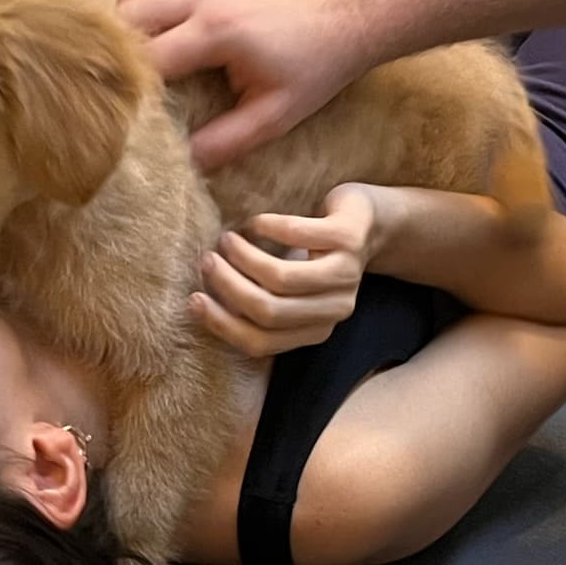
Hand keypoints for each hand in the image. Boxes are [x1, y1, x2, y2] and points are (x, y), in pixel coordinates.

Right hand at [119, 0, 369, 170]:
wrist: (348, 15)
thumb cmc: (317, 65)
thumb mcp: (275, 115)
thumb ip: (226, 141)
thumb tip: (183, 161)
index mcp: (217, 30)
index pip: (146, 59)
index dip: (127, 89)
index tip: (118, 114)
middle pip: (125, 18)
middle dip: (114, 55)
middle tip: (115, 90)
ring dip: (122, 30)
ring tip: (128, 67)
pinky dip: (142, 13)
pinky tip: (151, 42)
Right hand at [191, 184, 380, 358]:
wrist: (371, 223)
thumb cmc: (316, 257)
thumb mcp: (291, 288)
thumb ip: (259, 302)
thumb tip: (201, 303)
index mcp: (316, 330)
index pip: (261, 342)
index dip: (221, 324)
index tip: (194, 300)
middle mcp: (335, 310)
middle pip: (268, 311)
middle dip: (228, 287)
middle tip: (207, 262)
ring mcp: (345, 275)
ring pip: (281, 279)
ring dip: (243, 258)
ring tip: (226, 240)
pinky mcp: (348, 239)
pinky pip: (295, 234)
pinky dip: (265, 226)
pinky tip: (255, 223)